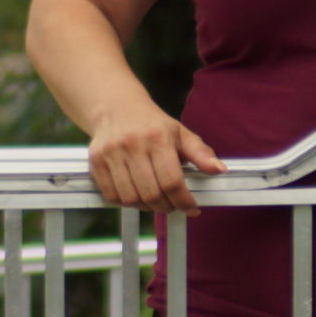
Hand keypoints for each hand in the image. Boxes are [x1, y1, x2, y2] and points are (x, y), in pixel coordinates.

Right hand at [86, 104, 225, 214]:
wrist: (116, 108)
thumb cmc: (153, 125)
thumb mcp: (181, 133)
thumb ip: (201, 153)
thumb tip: (220, 170)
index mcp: (157, 137)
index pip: (172, 181)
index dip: (184, 201)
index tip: (192, 208)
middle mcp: (132, 144)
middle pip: (151, 194)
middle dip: (167, 207)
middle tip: (173, 206)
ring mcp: (111, 153)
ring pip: (130, 198)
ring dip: (146, 207)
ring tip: (155, 201)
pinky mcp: (95, 161)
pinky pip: (111, 195)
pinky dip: (125, 203)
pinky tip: (135, 195)